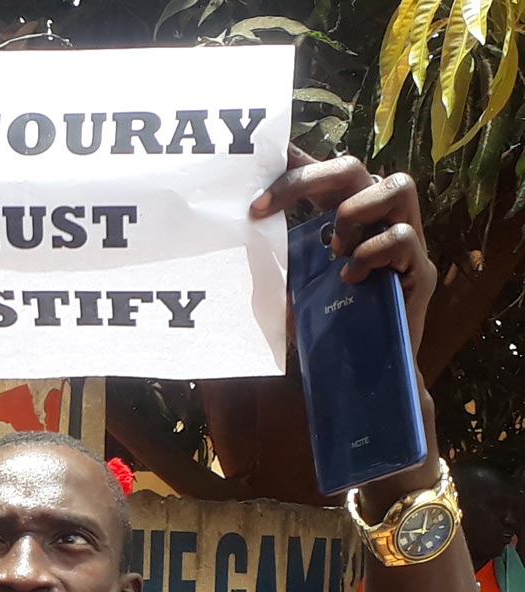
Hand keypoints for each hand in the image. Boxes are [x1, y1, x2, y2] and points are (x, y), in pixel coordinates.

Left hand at [251, 145, 436, 358]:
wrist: (365, 373)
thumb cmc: (328, 325)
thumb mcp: (292, 288)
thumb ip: (277, 263)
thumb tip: (235, 244)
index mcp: (346, 219)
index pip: (323, 175)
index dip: (296, 159)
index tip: (262, 154)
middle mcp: (379, 220)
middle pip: (354, 168)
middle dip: (306, 179)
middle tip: (264, 206)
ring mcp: (406, 240)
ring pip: (397, 185)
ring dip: (352, 212)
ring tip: (332, 249)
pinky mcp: (421, 270)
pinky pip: (403, 237)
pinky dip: (371, 254)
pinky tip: (350, 278)